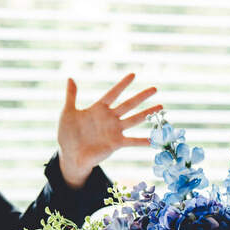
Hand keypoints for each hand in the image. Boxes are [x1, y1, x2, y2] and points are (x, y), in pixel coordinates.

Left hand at [56, 73, 161, 187]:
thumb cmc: (68, 134)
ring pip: (134, 119)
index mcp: (98, 109)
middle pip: (128, 104)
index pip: (113, 93)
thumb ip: (71, 96)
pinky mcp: (116, 143)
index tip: (133, 75)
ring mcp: (114, 130)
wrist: (70, 155)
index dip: (122, 84)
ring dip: (147, 113)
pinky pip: (132, 141)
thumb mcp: (68, 113)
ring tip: (161, 107)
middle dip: (141, 96)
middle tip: (155, 89)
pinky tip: (154, 140)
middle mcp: (109, 118)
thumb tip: (70, 78)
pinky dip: (143, 141)